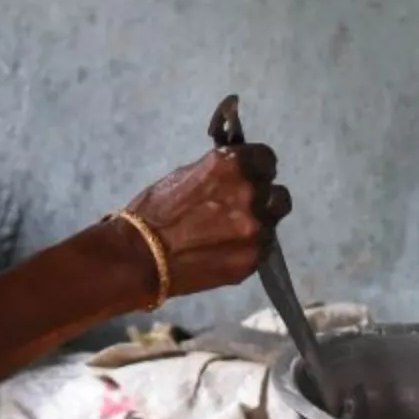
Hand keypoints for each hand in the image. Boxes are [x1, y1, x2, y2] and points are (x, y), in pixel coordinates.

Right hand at [120, 144, 291, 299]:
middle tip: (242, 208)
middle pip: (277, 193)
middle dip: (263, 198)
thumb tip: (238, 170)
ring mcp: (255, 229)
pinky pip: (263, 248)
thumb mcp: (185, 174)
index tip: (251, 176)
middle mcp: (250, 193)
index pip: (268, 159)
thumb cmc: (155, 210)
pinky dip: (250, 247)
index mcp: (232, 165)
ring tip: (234, 232)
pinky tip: (227, 249)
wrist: (141, 257)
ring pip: (273, 222)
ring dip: (259, 223)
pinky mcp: (253, 259)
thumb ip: (220, 172)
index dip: (258, 169)